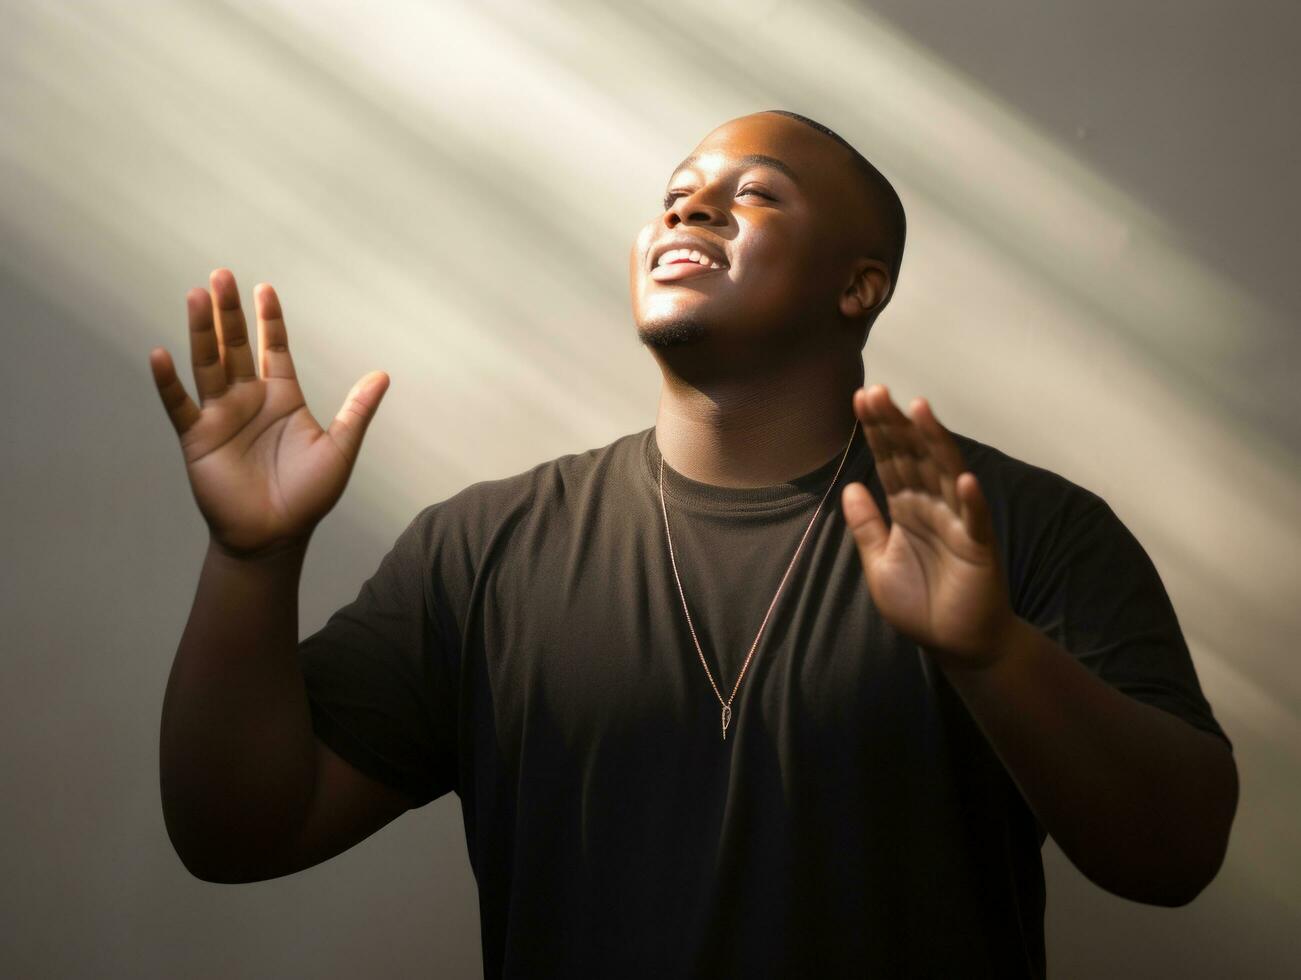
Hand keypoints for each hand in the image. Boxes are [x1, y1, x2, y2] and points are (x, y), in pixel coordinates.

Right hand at [149, 268, 388, 559]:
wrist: (275, 537)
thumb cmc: (307, 496)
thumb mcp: (340, 448)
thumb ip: (357, 411)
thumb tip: (383, 374)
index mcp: (282, 397)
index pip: (274, 348)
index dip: (269, 320)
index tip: (265, 288)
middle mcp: (248, 400)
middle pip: (235, 346)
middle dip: (229, 312)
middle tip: (221, 275)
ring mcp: (220, 416)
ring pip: (207, 364)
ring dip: (200, 331)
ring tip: (195, 295)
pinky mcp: (197, 439)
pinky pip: (179, 405)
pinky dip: (168, 382)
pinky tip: (161, 354)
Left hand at [841, 384, 1017, 669]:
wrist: (955, 643)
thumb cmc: (919, 603)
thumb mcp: (879, 563)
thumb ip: (866, 527)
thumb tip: (850, 487)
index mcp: (906, 508)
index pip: (890, 460)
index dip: (877, 431)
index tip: (861, 398)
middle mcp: (932, 506)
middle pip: (913, 457)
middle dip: (895, 425)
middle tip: (878, 392)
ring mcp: (958, 522)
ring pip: (945, 474)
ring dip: (934, 443)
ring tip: (920, 410)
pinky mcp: (979, 548)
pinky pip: (975, 520)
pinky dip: (972, 500)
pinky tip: (965, 478)